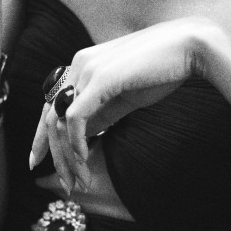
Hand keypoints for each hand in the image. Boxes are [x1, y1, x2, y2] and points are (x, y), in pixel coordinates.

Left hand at [29, 18, 214, 194]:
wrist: (190, 46)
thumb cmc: (163, 70)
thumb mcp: (126, 97)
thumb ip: (103, 113)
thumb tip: (85, 135)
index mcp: (83, 64)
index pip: (51, 104)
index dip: (42, 136)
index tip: (40, 162)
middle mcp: (78, 64)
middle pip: (49, 115)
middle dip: (55, 155)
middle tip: (66, 185)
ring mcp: (87, 69)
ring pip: (60, 120)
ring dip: (68, 156)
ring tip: (79, 181)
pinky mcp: (100, 79)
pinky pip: (76, 118)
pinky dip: (77, 143)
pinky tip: (85, 160)